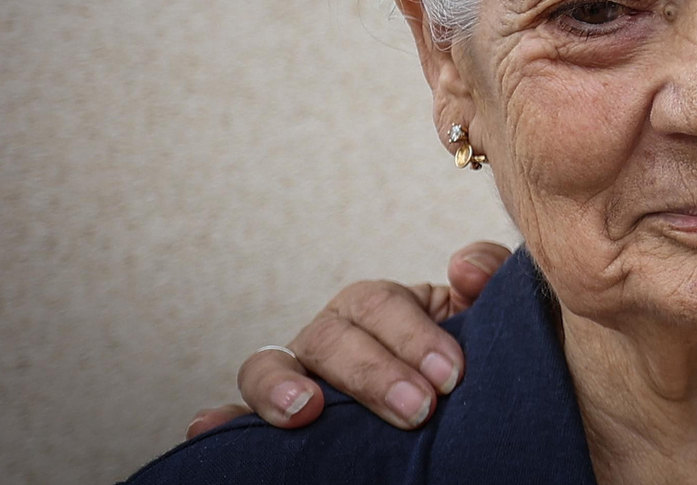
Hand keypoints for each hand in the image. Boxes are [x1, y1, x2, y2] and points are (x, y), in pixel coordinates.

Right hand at [183, 241, 511, 438]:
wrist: (451, 408)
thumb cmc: (466, 356)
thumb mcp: (485, 317)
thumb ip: (488, 280)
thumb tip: (462, 267)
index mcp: (379, 307)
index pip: (380, 303)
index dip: (412, 335)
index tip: (451, 375)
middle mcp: (332, 335)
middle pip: (331, 336)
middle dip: (373, 372)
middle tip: (418, 409)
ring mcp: (299, 376)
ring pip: (271, 365)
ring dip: (281, 387)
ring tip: (306, 411)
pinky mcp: (278, 417)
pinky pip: (238, 415)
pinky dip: (221, 421)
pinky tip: (207, 430)